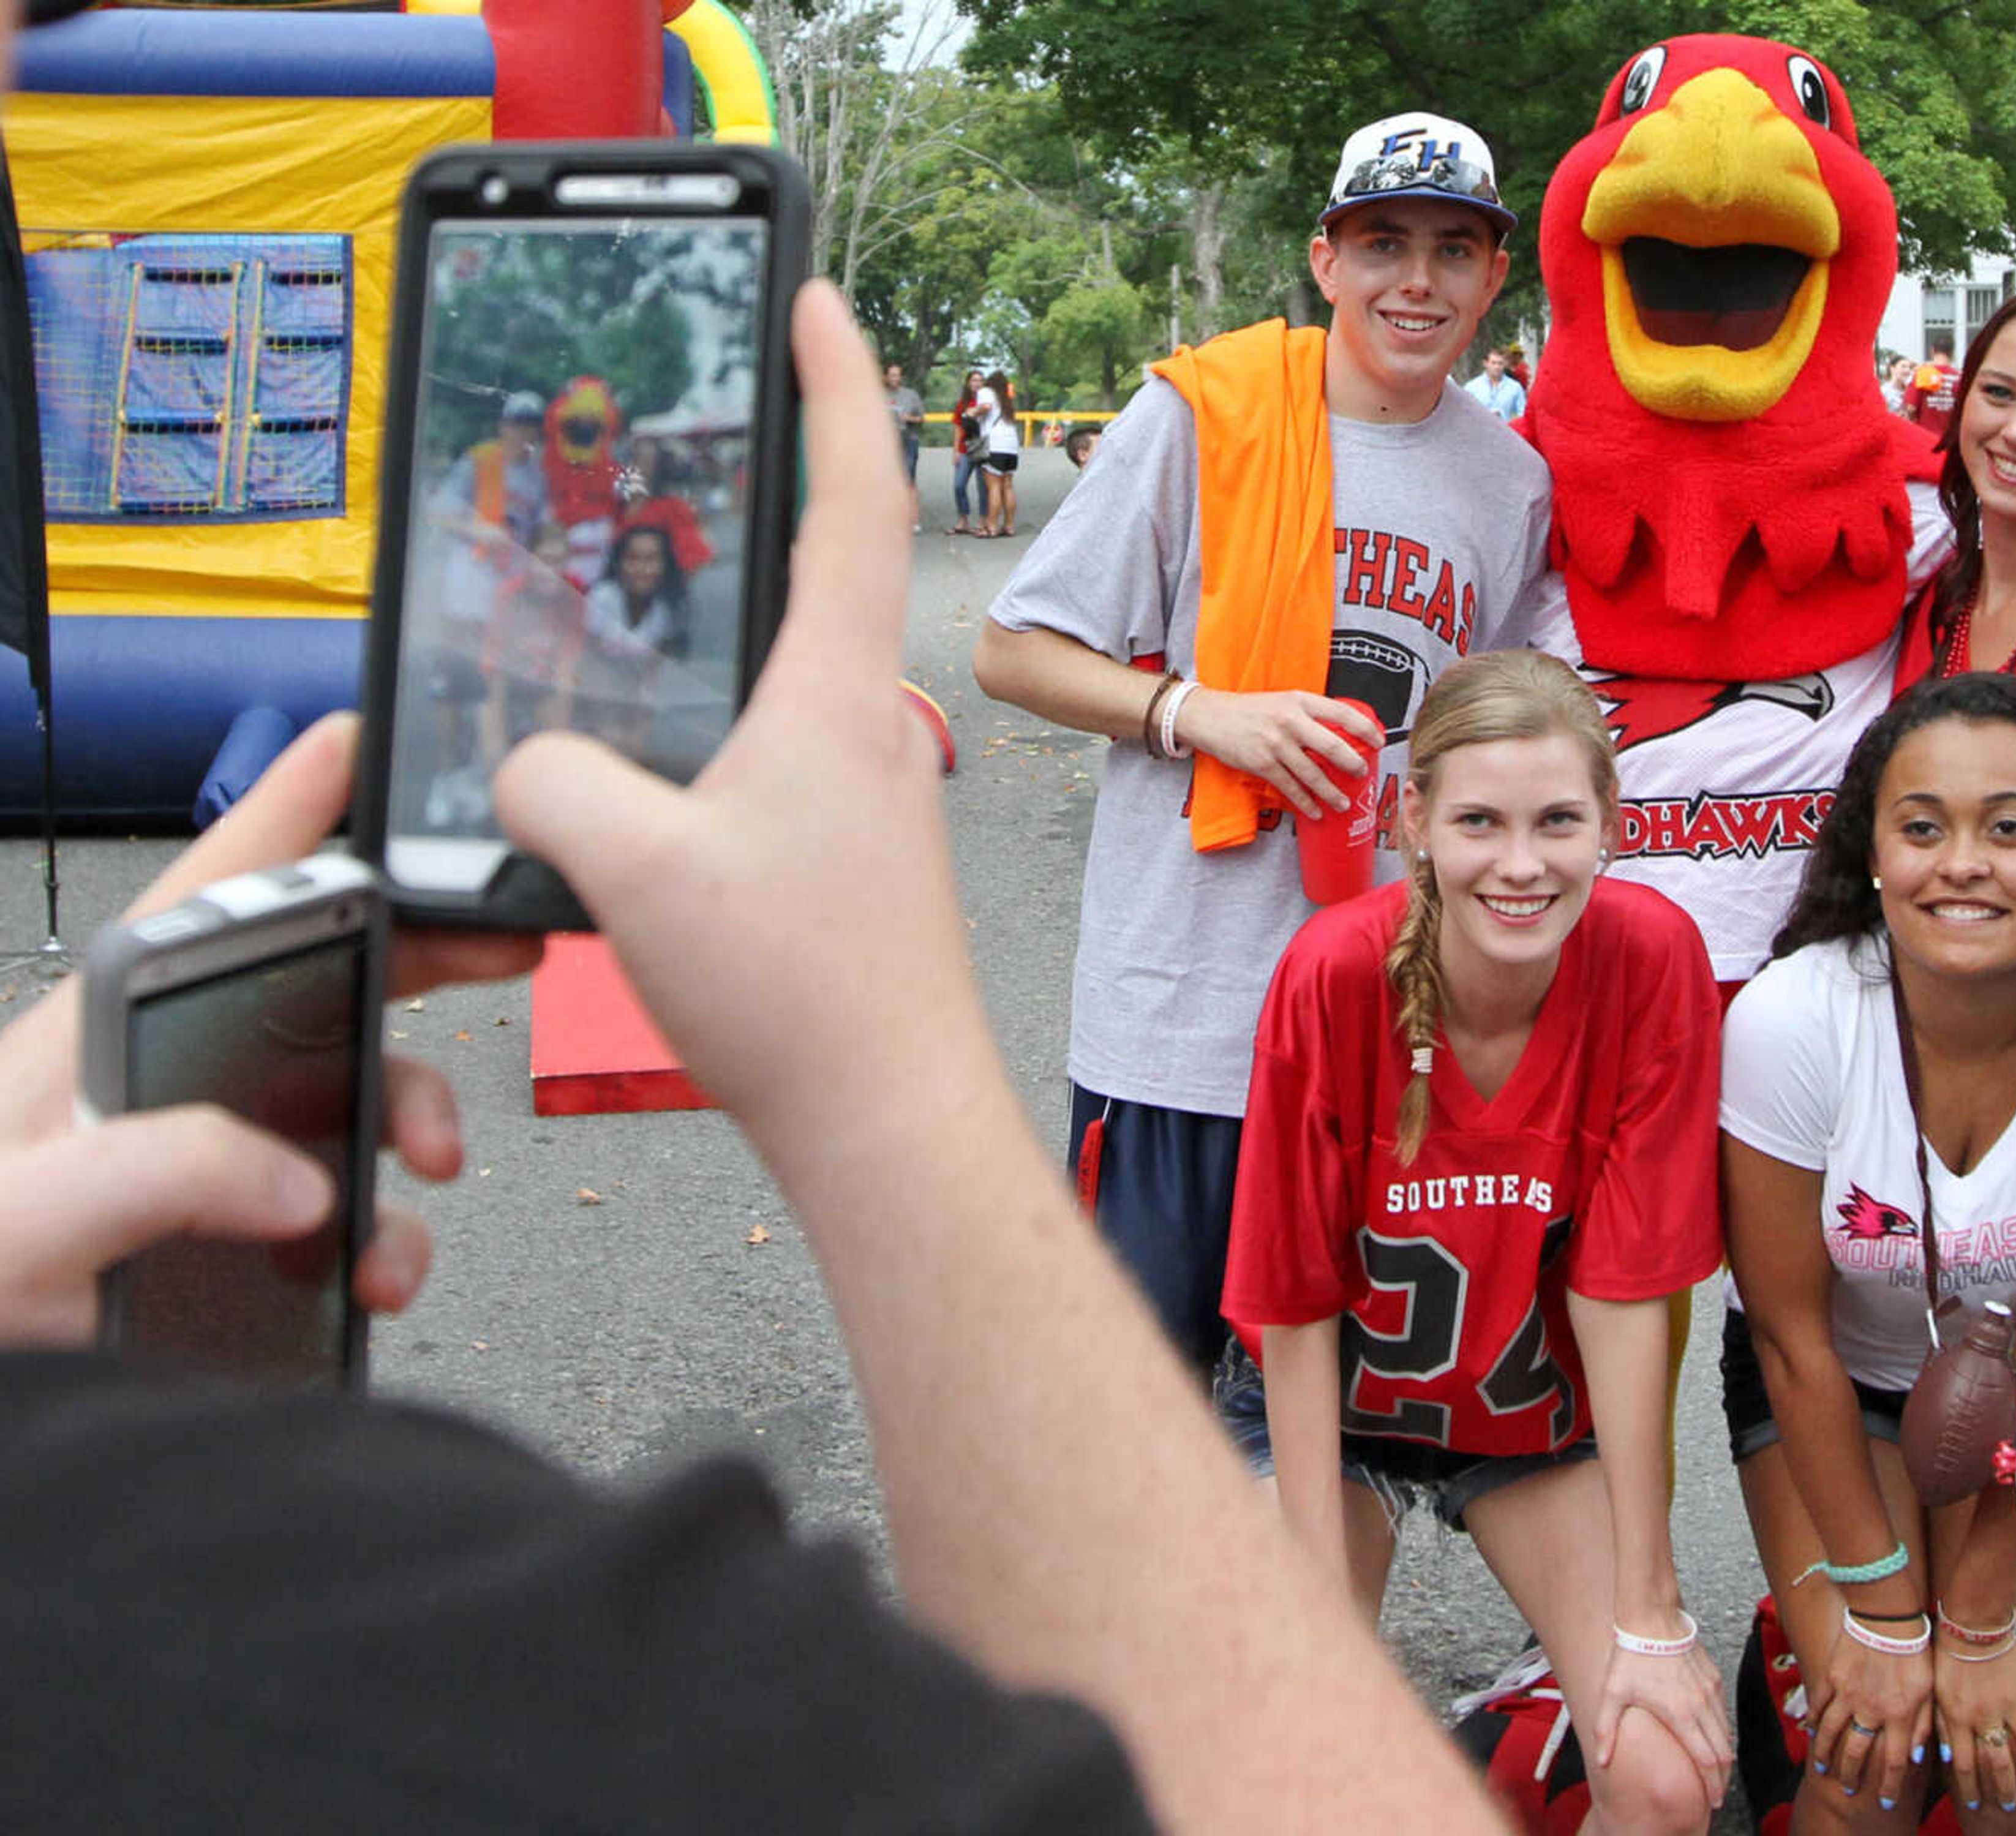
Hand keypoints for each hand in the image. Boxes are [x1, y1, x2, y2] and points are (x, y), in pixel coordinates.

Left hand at [0, 714, 539, 1344]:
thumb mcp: (20, 1213)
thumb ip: (157, 1169)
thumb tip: (300, 1178)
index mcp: (112, 1024)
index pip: (221, 882)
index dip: (306, 799)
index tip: (380, 741)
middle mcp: (174, 1072)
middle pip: (331, 966)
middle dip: (429, 950)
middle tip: (506, 939)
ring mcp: (214, 1153)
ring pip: (361, 1095)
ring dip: (422, 1120)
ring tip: (431, 1165)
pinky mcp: (240, 1236)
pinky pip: (353, 1213)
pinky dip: (393, 1236)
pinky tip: (381, 1266)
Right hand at [498, 281, 993, 1198]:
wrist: (892, 1120)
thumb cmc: (800, 997)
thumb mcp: (631, 871)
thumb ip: (549, 785)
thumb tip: (522, 764)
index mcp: (835, 691)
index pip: (851, 492)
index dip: (836, 379)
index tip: (818, 294)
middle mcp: (866, 722)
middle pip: (824, 563)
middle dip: (773, 477)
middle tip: (715, 418)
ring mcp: (864, 788)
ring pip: (793, 663)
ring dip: (733, 612)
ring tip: (649, 588)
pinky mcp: (846, 853)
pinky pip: (776, 745)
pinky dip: (720, 715)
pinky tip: (662, 753)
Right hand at [1172, 688, 1381, 816]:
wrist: (1211, 717)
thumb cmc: (1251, 710)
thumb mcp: (1283, 701)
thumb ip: (1309, 714)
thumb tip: (1340, 733)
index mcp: (1300, 700)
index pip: (1343, 713)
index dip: (1365, 729)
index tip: (1379, 742)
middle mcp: (1291, 721)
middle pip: (1333, 746)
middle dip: (1353, 764)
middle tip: (1362, 774)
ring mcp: (1276, 743)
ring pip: (1313, 774)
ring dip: (1331, 792)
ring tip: (1344, 804)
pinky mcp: (1262, 764)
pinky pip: (1291, 787)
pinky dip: (1306, 802)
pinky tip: (1316, 811)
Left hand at [1591, 1639, 1732, 1807]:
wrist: (1651, 1617)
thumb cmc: (1631, 1655)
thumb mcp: (1612, 1693)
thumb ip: (1607, 1729)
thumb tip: (1602, 1760)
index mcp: (1680, 1714)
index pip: (1706, 1760)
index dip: (1712, 1785)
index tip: (1712, 1801)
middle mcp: (1701, 1705)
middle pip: (1723, 1752)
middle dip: (1722, 1778)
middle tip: (1717, 1795)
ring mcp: (1710, 1691)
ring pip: (1727, 1733)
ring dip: (1725, 1756)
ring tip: (1718, 1773)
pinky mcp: (1714, 1678)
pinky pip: (1724, 1713)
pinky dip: (1724, 1731)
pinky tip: (1716, 1740)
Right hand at [1808, 1632, 1931, 1809]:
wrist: (1888, 1615)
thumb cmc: (1916, 1652)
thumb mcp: (1930, 1691)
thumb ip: (1925, 1726)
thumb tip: (1916, 1757)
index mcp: (1900, 1715)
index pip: (1894, 1763)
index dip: (1890, 1786)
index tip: (1886, 1801)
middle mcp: (1872, 1709)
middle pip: (1856, 1752)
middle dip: (1852, 1775)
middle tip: (1848, 1789)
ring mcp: (1848, 1693)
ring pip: (1831, 1732)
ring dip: (1826, 1753)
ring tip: (1822, 1767)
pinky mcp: (1832, 1677)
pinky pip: (1819, 1704)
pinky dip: (1813, 1721)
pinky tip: (1810, 1732)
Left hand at [1935, 1637, 2015, 1814]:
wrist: (1970, 1622)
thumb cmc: (1946, 1656)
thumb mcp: (1935, 1692)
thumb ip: (1940, 1725)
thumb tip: (1945, 1759)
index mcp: (1957, 1716)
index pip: (1964, 1765)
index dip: (1970, 1789)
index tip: (1974, 1804)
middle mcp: (1984, 1714)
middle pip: (2000, 1764)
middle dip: (2005, 1791)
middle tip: (2010, 1806)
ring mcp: (2010, 1702)